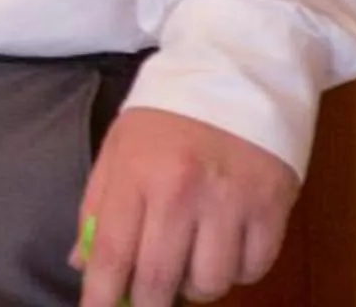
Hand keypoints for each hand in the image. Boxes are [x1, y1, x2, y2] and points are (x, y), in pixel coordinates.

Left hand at [75, 108, 299, 305]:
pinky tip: (224, 248)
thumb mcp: (119, 146)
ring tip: (188, 262)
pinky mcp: (273, 208)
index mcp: (137, 172)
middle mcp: (183, 190)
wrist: (239, 72)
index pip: (112, 252)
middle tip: (146, 301)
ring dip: (195, 286)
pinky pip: (253, 270)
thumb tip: (82, 264)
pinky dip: (237, 272)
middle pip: (161, 278)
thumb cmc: (167, 113)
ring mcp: (231, 201)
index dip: (101, 296)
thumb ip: (97, 205)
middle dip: (148, 303)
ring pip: (211, 283)